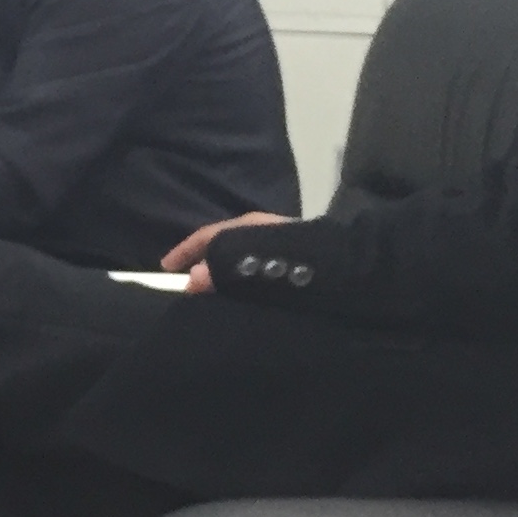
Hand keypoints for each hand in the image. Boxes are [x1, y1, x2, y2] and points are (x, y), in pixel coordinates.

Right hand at [163, 210, 293, 294]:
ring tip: (213, 290)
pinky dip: (243, 275)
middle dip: (203, 260)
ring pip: (241, 252)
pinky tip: (245, 290)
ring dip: (224, 269)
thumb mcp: (251, 269)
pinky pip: (257, 262)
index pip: (205, 236)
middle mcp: (261, 227)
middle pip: (222, 242)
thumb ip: (222, 274)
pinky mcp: (294, 254)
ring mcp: (280, 238)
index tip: (165, 269)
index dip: (183, 252)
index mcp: (247, 226)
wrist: (352, 269)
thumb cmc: (296, 267)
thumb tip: (192, 277)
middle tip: (187, 282)